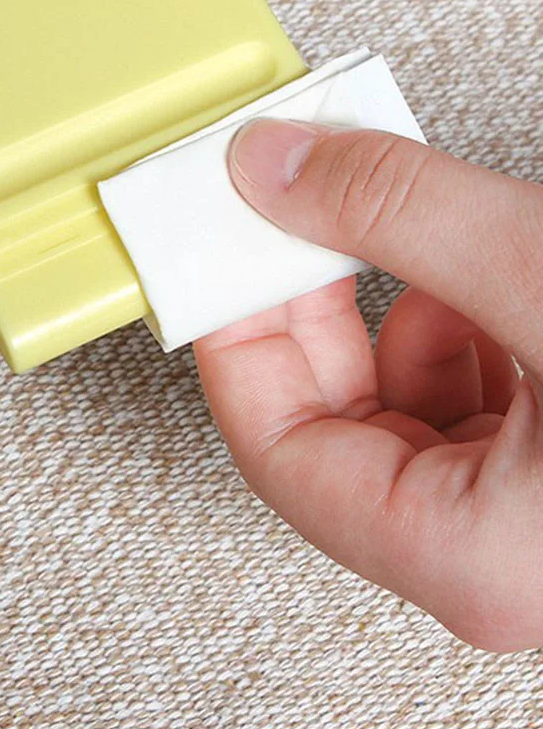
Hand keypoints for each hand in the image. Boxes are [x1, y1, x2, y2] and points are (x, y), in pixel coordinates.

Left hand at [194, 120, 542, 651]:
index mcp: (463, 555)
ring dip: (388, 309)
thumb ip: (401, 215)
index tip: (215, 258)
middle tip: (287, 221)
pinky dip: (458, 329)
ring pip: (400, 407)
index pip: (274, 448)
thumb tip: (276, 168)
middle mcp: (490, 560)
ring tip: (390, 229)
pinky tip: (469, 275)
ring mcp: (525, 526)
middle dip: (306, 308)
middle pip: (331, 422)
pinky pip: (468, 405)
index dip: (234, 339)